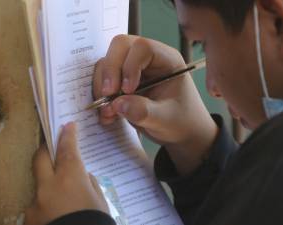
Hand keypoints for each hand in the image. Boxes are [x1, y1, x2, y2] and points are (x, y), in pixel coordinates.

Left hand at [25, 123, 108, 224]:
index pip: (67, 149)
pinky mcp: (29, 217)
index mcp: (70, 177)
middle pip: (41, 158)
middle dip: (46, 149)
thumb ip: (88, 182)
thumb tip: (81, 176)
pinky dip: (46, 204)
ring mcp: (35, 201)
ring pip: (39, 183)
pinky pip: (38, 204)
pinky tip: (56, 212)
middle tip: (51, 144)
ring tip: (61, 193)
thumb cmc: (96, 219)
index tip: (67, 125)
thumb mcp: (99, 199)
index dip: (68, 135)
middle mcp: (48, 185)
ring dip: (47, 183)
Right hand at [93, 35, 217, 174]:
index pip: (143, 48)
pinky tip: (108, 116)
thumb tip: (117, 104)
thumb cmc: (181, 121)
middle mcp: (148, 59)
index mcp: (167, 60)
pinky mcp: (122, 80)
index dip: (130, 66)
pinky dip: (100, 96)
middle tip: (108, 96)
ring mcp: (133, 68)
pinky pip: (104, 79)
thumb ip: (144, 111)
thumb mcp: (166, 120)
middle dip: (110, 71)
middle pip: (120, 46)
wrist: (181, 132)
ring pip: (107, 62)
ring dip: (102, 86)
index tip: (128, 90)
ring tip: (109, 112)